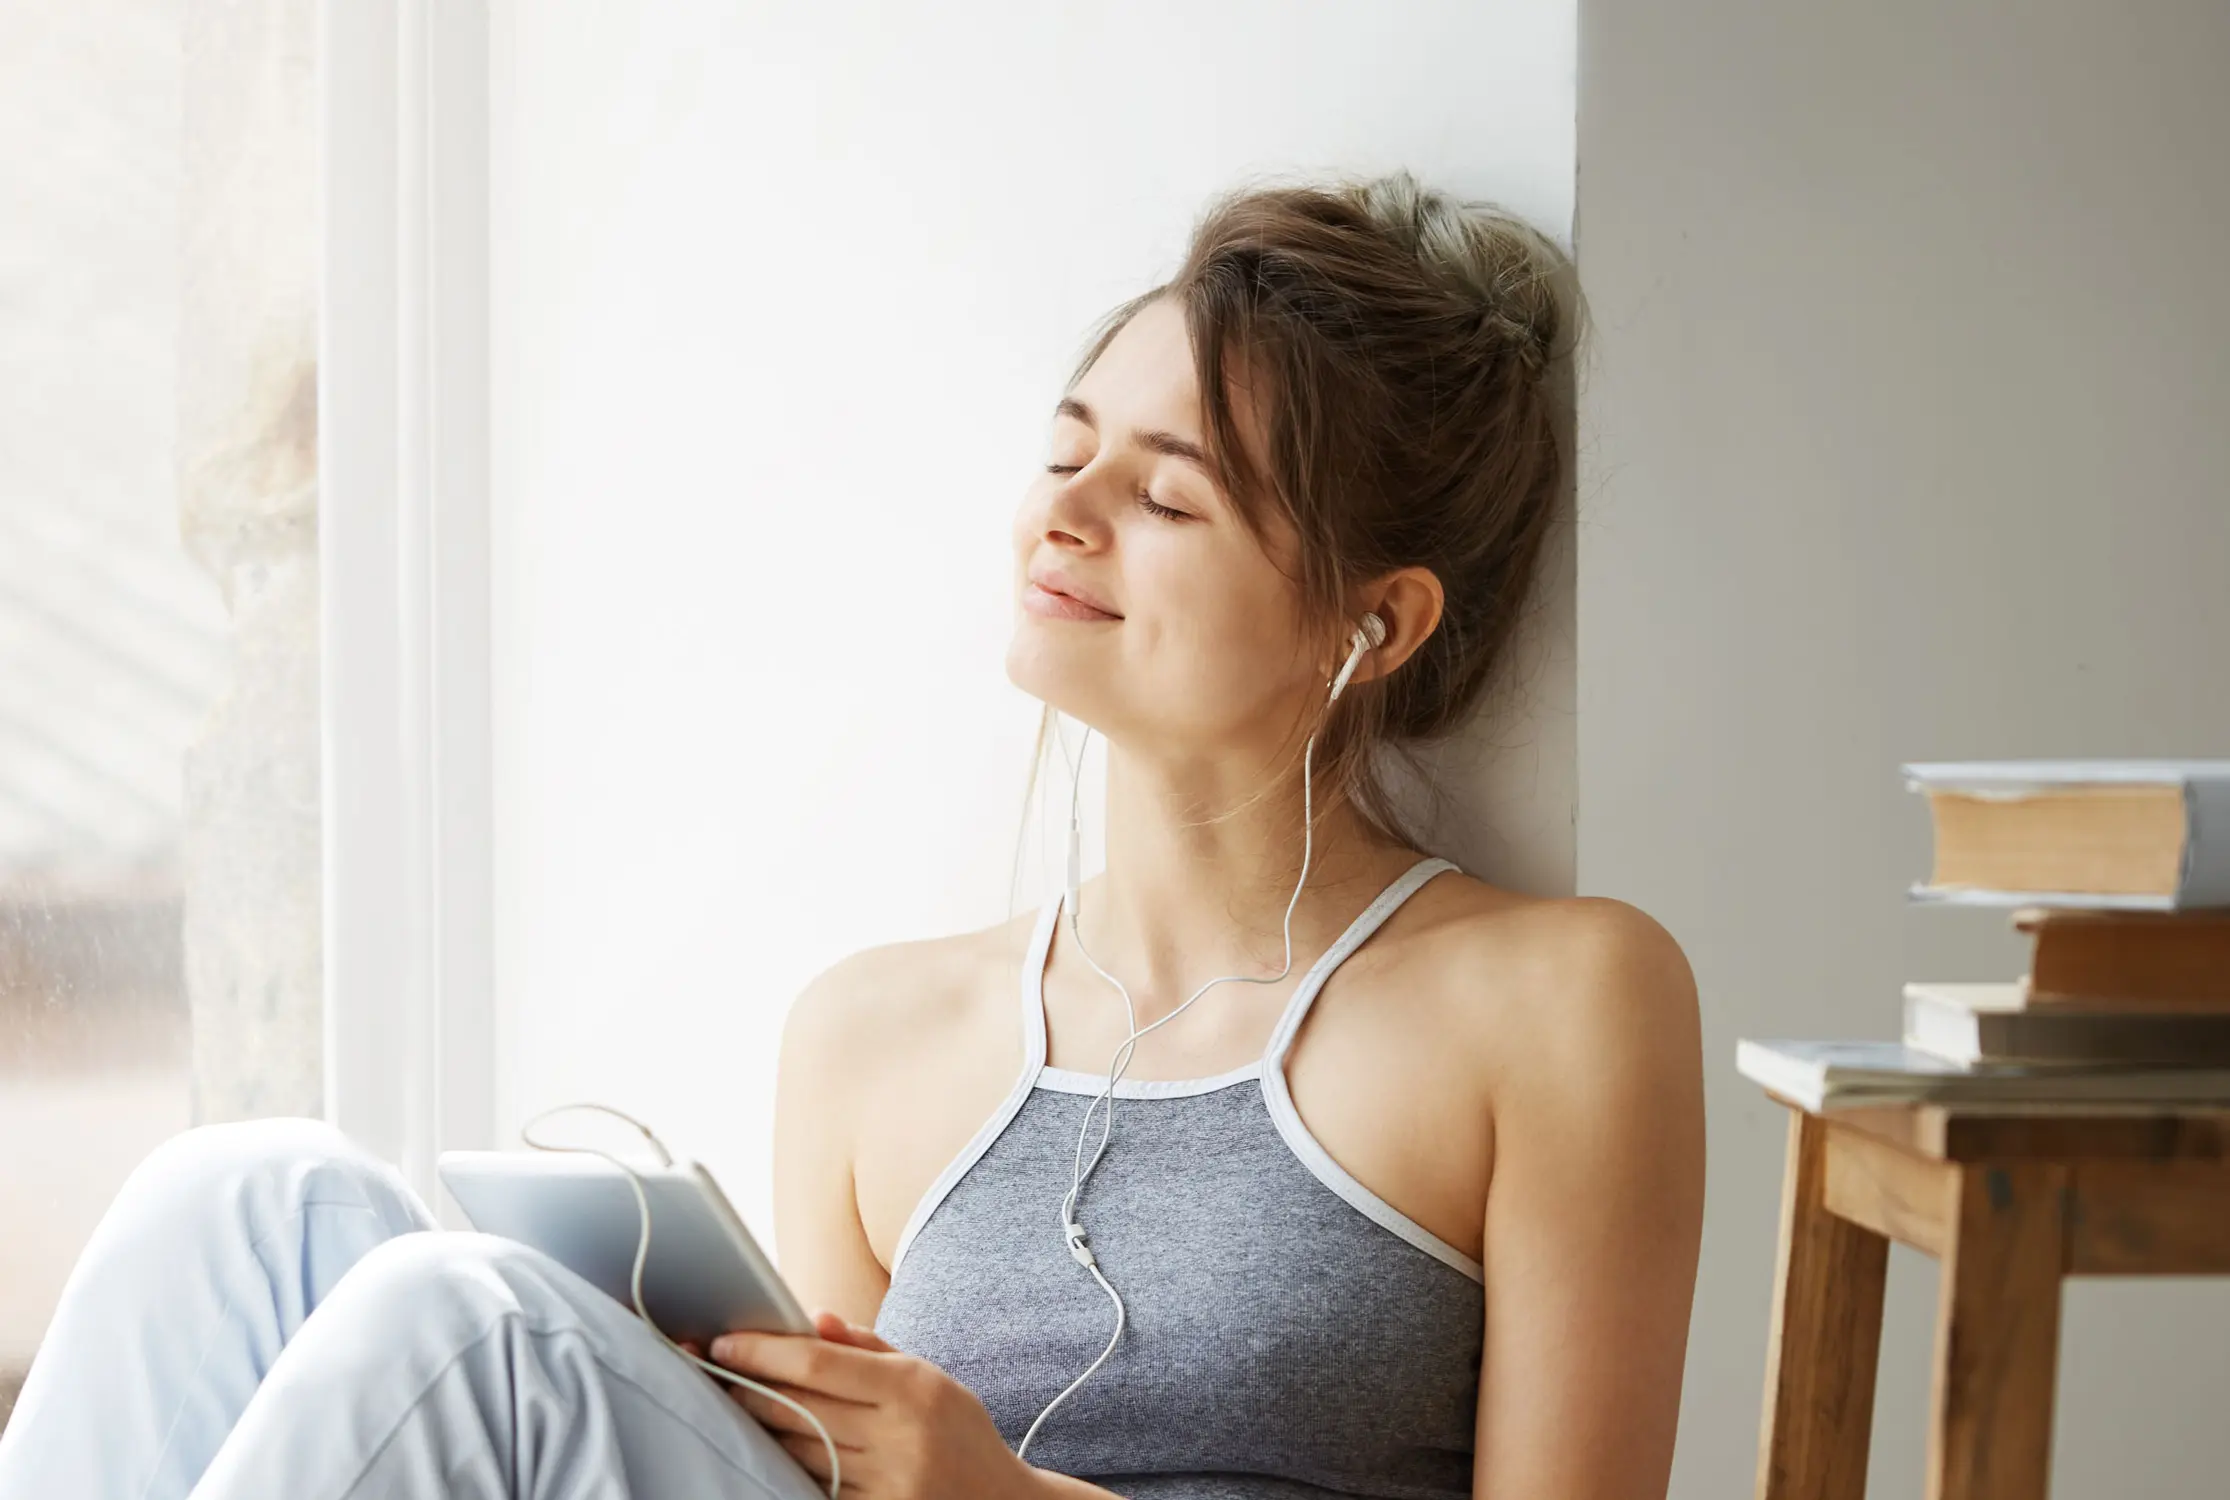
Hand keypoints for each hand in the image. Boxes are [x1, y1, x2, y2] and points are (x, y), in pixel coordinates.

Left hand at [708, 1310, 1040, 1498]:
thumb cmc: (958, 1430)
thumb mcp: (927, 1374)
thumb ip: (868, 1347)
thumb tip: (812, 1319)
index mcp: (912, 1389)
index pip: (817, 1365)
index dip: (762, 1352)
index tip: (723, 1342)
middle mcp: (897, 1438)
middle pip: (797, 1409)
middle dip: (744, 1387)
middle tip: (707, 1369)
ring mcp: (884, 1485)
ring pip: (796, 1451)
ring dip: (757, 1426)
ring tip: (729, 1402)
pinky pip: (812, 1487)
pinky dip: (785, 1465)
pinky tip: (767, 1446)